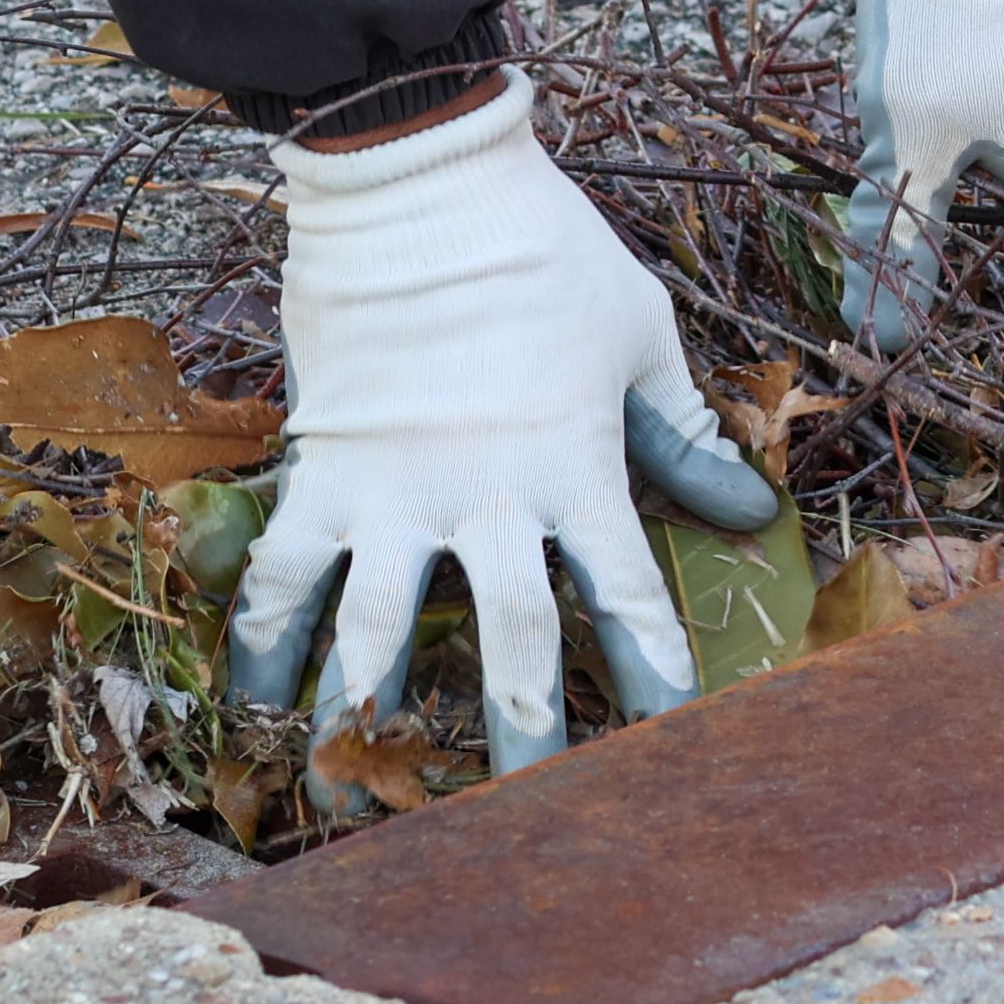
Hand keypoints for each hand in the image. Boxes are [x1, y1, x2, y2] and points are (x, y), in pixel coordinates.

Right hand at [224, 79, 781, 769]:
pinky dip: (266, 640)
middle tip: (524, 822)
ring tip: (357, 786)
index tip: (677, 752)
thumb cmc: (544, 252)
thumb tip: (747, 512)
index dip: (657, 679)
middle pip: (513, 643)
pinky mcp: (322, 467)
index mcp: (576, 466)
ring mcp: (396, 489)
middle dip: (525, 736)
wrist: (419, 181)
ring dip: (369, 715)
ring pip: (378, 631)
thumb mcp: (637, 335)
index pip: (629, 598)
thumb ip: (682, 433)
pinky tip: (255, 701)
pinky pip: (285, 571)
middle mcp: (487, 496)